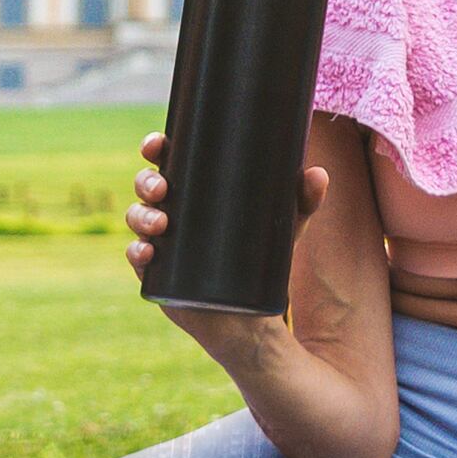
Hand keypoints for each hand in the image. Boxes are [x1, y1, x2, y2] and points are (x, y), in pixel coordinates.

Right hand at [122, 133, 328, 352]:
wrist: (252, 314)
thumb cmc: (263, 259)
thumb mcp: (284, 227)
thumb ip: (302, 200)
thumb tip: (319, 174)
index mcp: (195, 189)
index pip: (169, 160)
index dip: (155, 147)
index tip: (158, 143)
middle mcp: (173, 210)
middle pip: (147, 186)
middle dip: (146, 182)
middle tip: (162, 188)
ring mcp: (161, 240)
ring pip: (137, 218)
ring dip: (141, 216)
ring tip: (161, 224)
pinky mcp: (157, 272)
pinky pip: (137, 258)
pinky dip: (137, 252)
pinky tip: (148, 251)